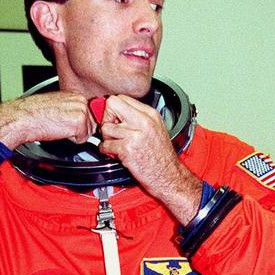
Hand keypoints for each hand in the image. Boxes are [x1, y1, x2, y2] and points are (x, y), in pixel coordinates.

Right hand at [0, 92, 96, 149]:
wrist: (25, 117)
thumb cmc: (37, 112)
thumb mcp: (58, 105)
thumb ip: (73, 109)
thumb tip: (83, 119)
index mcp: (76, 94)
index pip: (90, 115)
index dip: (79, 123)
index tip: (65, 122)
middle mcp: (81, 100)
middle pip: (91, 124)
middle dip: (78, 129)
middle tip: (61, 125)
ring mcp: (81, 111)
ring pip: (87, 132)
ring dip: (74, 134)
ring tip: (59, 127)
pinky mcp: (79, 123)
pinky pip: (82, 139)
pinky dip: (71, 140)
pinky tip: (59, 131)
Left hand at [98, 95, 200, 222]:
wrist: (169, 177)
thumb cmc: (162, 157)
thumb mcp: (156, 129)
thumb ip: (138, 118)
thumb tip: (118, 112)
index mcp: (150, 114)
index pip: (122, 98)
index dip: (114, 109)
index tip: (115, 119)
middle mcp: (143, 122)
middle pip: (112, 105)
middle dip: (107, 118)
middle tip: (112, 130)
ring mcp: (135, 136)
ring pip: (106, 127)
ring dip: (107, 138)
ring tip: (117, 144)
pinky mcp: (128, 150)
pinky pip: (106, 145)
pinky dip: (107, 151)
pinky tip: (116, 153)